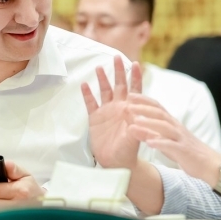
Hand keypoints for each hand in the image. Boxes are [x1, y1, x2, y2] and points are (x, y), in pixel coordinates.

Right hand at [81, 55, 142, 169]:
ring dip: (102, 79)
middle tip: (116, 56)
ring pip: (104, 91)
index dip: (135, 76)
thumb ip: (136, 127)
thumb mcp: (135, 139)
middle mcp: (119, 107)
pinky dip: (87, 94)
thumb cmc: (129, 151)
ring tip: (99, 67)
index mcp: (131, 109)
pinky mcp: (95, 118)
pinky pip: (90, 103)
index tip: (136, 63)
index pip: (135, 89)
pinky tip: (84, 84)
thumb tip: (133, 114)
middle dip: (118, 71)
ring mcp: (107, 111)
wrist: (116, 162)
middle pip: (119, 85)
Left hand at [127, 95, 220, 183]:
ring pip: (165, 127)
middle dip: (143, 108)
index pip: (157, 107)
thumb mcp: (164, 142)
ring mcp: (181, 139)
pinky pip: (172, 146)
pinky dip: (161, 143)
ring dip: (149, 123)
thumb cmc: (184, 152)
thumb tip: (131, 127)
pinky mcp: (184, 151)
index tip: (129, 95)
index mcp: (171, 124)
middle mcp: (176, 128)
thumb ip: (149, 134)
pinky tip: (150, 143)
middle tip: (127, 104)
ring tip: (135, 121)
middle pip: (160, 114)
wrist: (210, 165)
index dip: (144, 100)